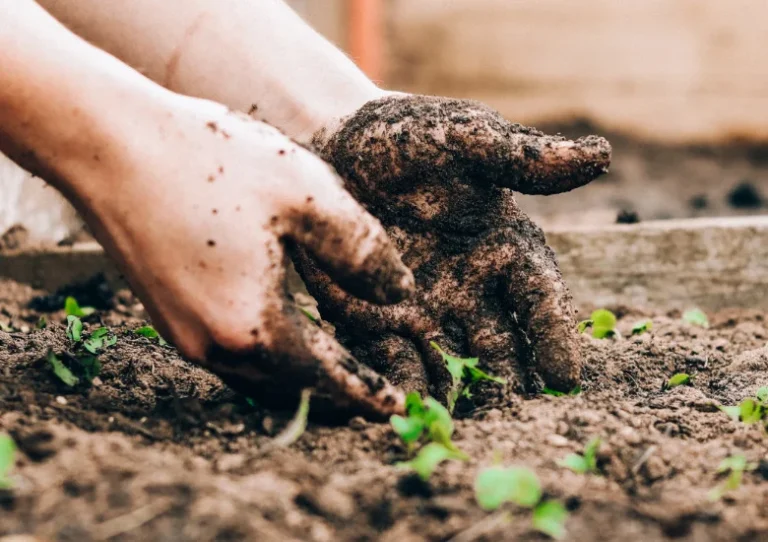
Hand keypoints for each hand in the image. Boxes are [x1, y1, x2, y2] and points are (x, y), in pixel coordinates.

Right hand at [52, 95, 414, 417]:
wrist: (108, 145)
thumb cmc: (211, 161)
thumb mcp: (306, 195)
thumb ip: (362, 251)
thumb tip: (401, 293)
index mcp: (253, 327)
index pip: (327, 378)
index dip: (367, 392)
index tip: (397, 409)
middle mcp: (213, 346)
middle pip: (291, 390)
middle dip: (337, 397)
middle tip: (373, 397)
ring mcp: (183, 335)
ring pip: (258, 379)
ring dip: (302, 381)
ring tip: (337, 373)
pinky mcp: (167, 315)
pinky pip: (231, 357)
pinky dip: (270, 360)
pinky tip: (285, 337)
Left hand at [299, 94, 610, 404]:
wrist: (335, 145)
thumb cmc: (407, 137)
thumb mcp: (463, 138)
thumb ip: (520, 156)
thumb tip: (600, 155)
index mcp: (504, 247)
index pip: (539, 298)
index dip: (553, 335)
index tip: (564, 377)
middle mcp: (471, 288)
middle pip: (501, 345)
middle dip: (510, 382)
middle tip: (516, 420)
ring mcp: (424, 309)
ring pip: (452, 363)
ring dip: (459, 395)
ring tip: (462, 428)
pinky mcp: (376, 319)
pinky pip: (393, 360)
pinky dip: (402, 385)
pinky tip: (404, 409)